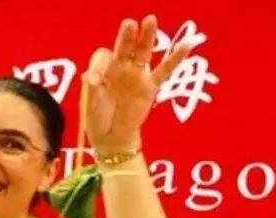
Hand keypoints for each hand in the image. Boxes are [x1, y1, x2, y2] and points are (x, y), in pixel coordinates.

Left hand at [84, 15, 190, 154]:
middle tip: (130, 24)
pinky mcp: (150, 86)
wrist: (112, 138)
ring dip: (147, 37)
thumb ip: (91, 90)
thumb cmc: (98, 120)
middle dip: (127, 36)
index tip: (96, 79)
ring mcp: (137, 75)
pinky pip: (165, 70)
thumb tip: (91, 78)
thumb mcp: (90, 105)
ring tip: (150, 21)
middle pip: (125, 46)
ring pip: (143, 52)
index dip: (100, 64)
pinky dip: (176, 58)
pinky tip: (186, 44)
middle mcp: (120, 68)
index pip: (103, 56)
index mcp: (103, 69)